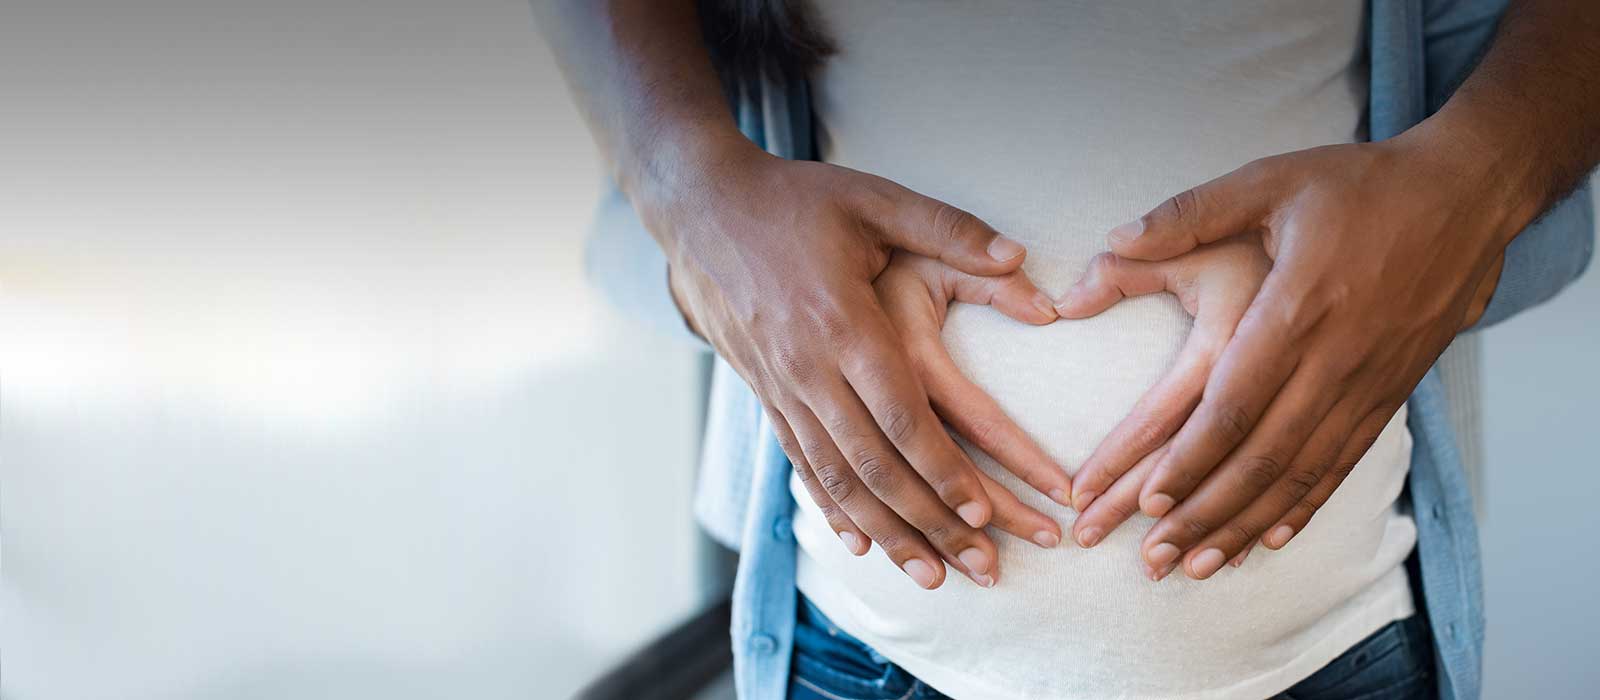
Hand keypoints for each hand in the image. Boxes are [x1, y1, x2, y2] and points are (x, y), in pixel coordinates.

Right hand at [650, 142, 1070, 588]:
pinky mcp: (765, 394)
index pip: (901, 415)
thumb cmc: (795, 202)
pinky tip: (861, 543)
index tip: (984, 509)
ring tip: (933, 576)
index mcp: (845, 324)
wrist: (701, 209)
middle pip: (876, 464)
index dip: (943, 468)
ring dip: (888, 533)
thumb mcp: (874, 199)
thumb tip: (1021, 258)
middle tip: (980, 566)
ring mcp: (782, 388)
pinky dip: (834, 509)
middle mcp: (810, 369)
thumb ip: (949, 229)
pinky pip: (802, 464)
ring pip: (839, 478)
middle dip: (931, 522)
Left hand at [1065, 138, 1511, 580]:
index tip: (1146, 501)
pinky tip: (1268, 538)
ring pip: (1300, 473)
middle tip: (1151, 557)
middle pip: (1261, 456)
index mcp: (1295, 308)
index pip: (1233, 405)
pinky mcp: (1390, 392)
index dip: (1189, 460)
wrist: (1466, 196)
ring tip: (1194, 566)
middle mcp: (1334, 358)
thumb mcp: (1269, 180)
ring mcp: (1368, 381)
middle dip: (1202, 513)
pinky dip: (1303, 506)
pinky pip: (1342, 463)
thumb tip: (1113, 239)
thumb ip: (1188, 214)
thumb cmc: (1358, 186)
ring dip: (1245, 524)